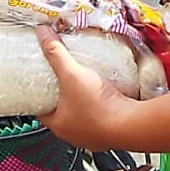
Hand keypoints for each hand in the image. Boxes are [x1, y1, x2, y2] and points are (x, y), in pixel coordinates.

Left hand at [36, 25, 135, 149]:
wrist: (131, 124)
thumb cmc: (100, 108)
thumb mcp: (72, 74)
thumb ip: (56, 53)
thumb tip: (43, 36)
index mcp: (59, 125)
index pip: (40, 110)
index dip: (38, 95)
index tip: (38, 83)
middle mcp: (74, 133)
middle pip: (62, 112)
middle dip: (62, 95)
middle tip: (63, 78)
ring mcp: (94, 135)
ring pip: (82, 115)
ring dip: (83, 100)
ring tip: (85, 82)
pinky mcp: (110, 131)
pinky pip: (102, 115)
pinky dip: (101, 104)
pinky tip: (105, 91)